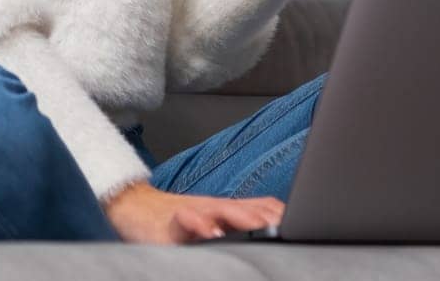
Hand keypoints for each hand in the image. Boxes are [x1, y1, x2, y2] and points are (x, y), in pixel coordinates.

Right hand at [102, 181, 284, 243]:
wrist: (132, 206)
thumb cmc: (175, 218)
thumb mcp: (212, 219)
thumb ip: (241, 220)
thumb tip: (276, 223)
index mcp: (227, 210)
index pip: (261, 209)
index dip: (282, 216)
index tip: (307, 222)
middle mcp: (212, 209)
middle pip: (246, 208)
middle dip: (267, 217)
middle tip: (289, 225)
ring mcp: (191, 215)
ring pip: (218, 211)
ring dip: (238, 217)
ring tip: (255, 224)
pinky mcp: (167, 226)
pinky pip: (183, 223)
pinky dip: (196, 226)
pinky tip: (207, 233)